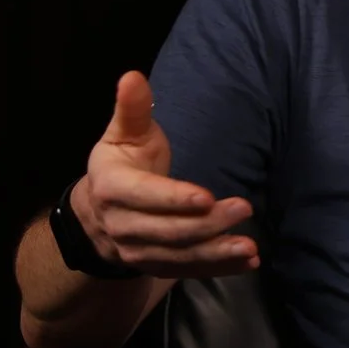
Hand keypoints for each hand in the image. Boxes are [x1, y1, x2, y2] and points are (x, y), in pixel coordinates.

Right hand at [73, 70, 256, 276]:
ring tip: (250, 248)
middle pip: (168, 230)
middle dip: (207, 224)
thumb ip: (132, 109)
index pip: (145, 196)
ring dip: (216, 253)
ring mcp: (137, 251)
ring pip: (179, 257)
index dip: (174, 199)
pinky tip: (248, 263)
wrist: (98, 212)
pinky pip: (188, 271)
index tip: (207, 196)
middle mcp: (121, 225)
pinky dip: (219, 269)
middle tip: (245, 208)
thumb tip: (132, 76)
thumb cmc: (123, 163)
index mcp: (112, 188)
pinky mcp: (156, 267)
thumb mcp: (123, 134)